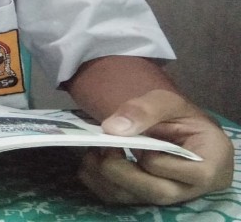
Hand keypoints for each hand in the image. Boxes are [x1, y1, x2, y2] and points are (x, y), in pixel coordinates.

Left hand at [78, 89, 233, 204]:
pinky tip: (92, 160)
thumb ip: (144, 109)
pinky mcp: (144, 198)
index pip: (186, 173)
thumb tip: (112, 128)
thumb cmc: (179, 117)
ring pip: (135, 199)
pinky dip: (98, 182)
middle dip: (124, 171)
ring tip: (93, 151)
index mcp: (210, 165)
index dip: (157, 159)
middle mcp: (191, 188)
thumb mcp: (168, 102)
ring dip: (105, 177)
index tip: (141, 141)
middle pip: (158, 192)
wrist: (173, 129)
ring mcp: (166, 196)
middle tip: (104, 147)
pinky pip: (119, 199)